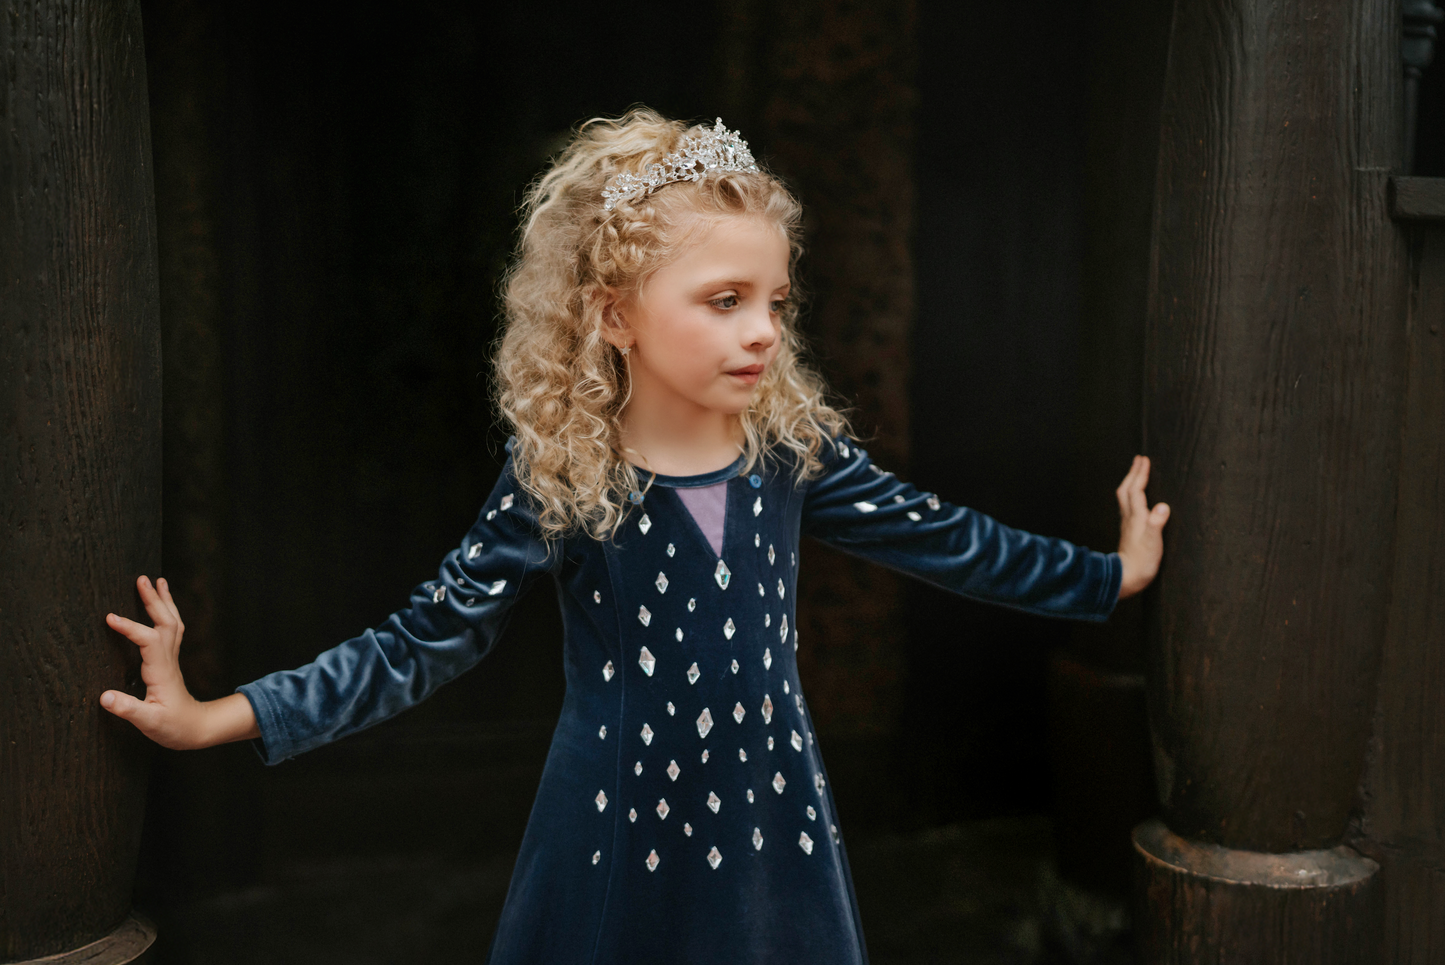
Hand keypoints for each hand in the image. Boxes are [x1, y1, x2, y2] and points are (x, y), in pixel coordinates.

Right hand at [101, 576, 250, 748]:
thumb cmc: (174, 726)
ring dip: (164, 601)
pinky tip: (162, 606)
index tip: (110, 617)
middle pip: (165, 622)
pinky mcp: (169, 662)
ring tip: (157, 581)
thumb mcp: (149, 723)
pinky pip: (171, 631)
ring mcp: (171, 659)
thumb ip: (128, 709)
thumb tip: (104, 697)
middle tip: (142, 579)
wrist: (197, 728)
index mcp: (161, 671)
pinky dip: (166, 614)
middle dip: (153, 600)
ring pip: (172, 623)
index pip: (147, 640)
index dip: (130, 627)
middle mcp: (168, 660)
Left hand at [1116, 455, 1169, 598]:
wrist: (1127, 578)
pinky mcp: (1129, 532)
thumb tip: (1163, 507)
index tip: (1143, 459)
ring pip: (1125, 498)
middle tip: (1139, 460)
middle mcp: (1129, 518)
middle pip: (1127, 490)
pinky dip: (1131, 496)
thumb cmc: (1142, 562)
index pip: (1136, 490)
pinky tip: (1136, 500)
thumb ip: (1157, 524)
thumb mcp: (1154, 543)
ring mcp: (1127, 525)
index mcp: (1136, 517)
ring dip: (1130, 483)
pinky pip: (1128, 507)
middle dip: (1133, 473)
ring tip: (1136, 474)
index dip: (1140, 474)